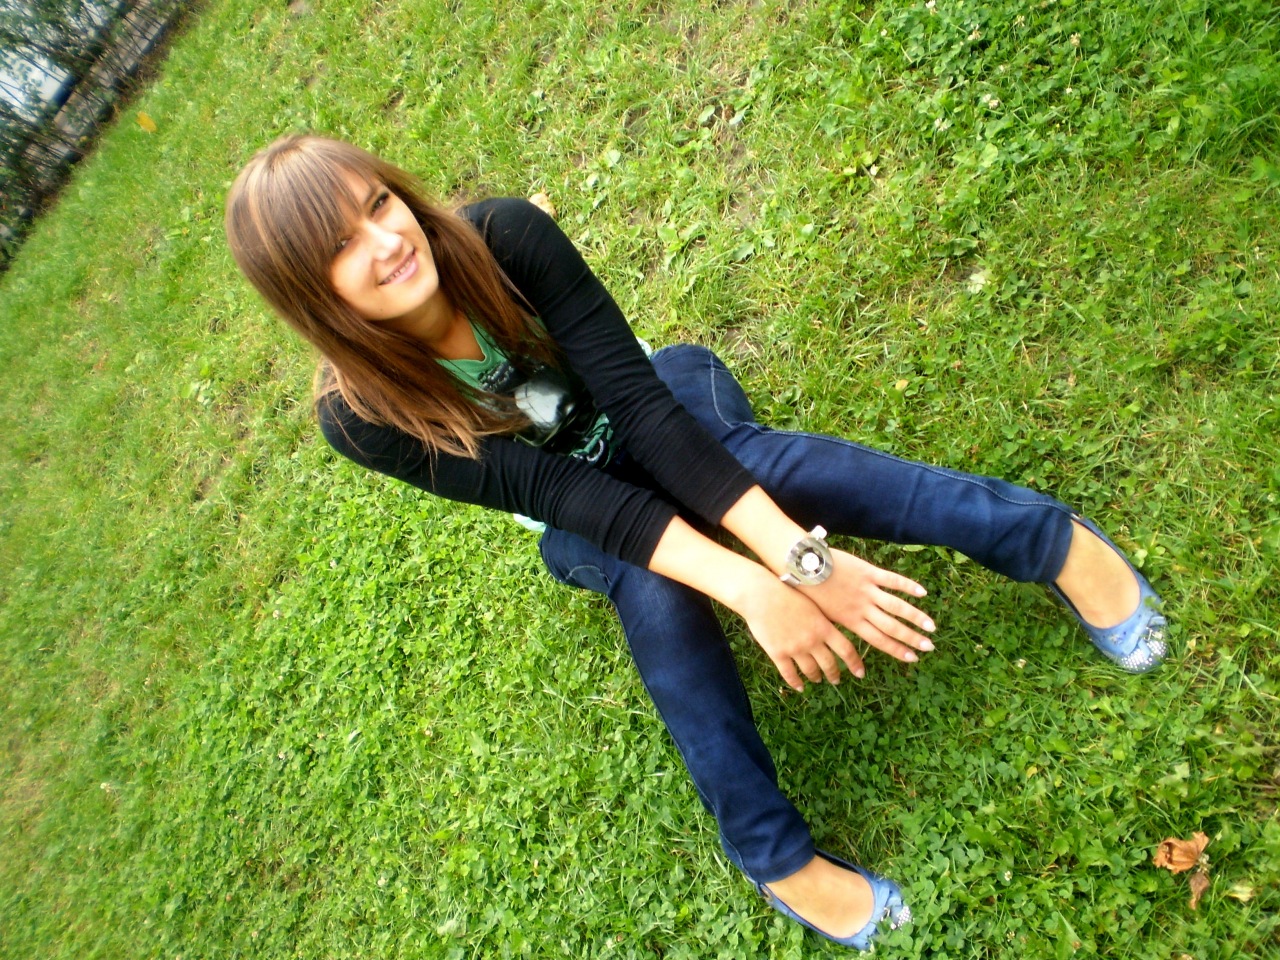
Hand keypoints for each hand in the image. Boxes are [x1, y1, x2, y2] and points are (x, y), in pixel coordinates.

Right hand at [737, 572, 865, 691]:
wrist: (761, 595)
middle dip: (834, 674)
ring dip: (816, 677)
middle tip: (836, 680)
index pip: (847, 650)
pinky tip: (800, 687)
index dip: (855, 664)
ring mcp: (795, 648)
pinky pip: (789, 674)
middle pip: (829, 664)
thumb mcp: (812, 605)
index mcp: (824, 627)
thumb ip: (823, 621)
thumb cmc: (787, 593)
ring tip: (817, 679)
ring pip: (811, 671)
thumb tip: (833, 633)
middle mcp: (812, 641)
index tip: (860, 673)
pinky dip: (796, 682)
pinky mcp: (777, 653)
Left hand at [802, 548, 935, 664]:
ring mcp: (867, 590)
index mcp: (852, 621)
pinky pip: (892, 580)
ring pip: (897, 606)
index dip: (897, 650)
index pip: (879, 640)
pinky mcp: (868, 572)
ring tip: (931, 626)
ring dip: (916, 617)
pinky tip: (923, 593)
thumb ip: (842, 625)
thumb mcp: (825, 616)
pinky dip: (908, 586)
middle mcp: (862, 608)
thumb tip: (849, 640)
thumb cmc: (810, 592)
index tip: (913, 658)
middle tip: (929, 647)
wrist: (804, 567)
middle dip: (912, 638)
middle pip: (892, 627)